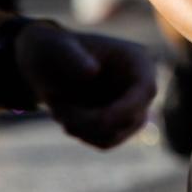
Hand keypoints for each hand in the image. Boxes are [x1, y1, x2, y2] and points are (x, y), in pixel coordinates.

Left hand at [15, 24, 157, 149]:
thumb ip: (72, 58)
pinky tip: (66, 117)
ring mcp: (131, 107)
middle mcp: (140, 86)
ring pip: (116, 135)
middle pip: (132, 119)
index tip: (98, 120)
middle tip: (56, 110)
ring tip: (57, 110)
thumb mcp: (56, 49)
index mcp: (136, 61)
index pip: (146, 90)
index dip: (126, 109)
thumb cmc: (53, 51)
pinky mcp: (118, 125)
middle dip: (91, 121)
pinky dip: (82, 134)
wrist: (45, 65)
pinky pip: (105, 142)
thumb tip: (92, 73)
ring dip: (82, 129)